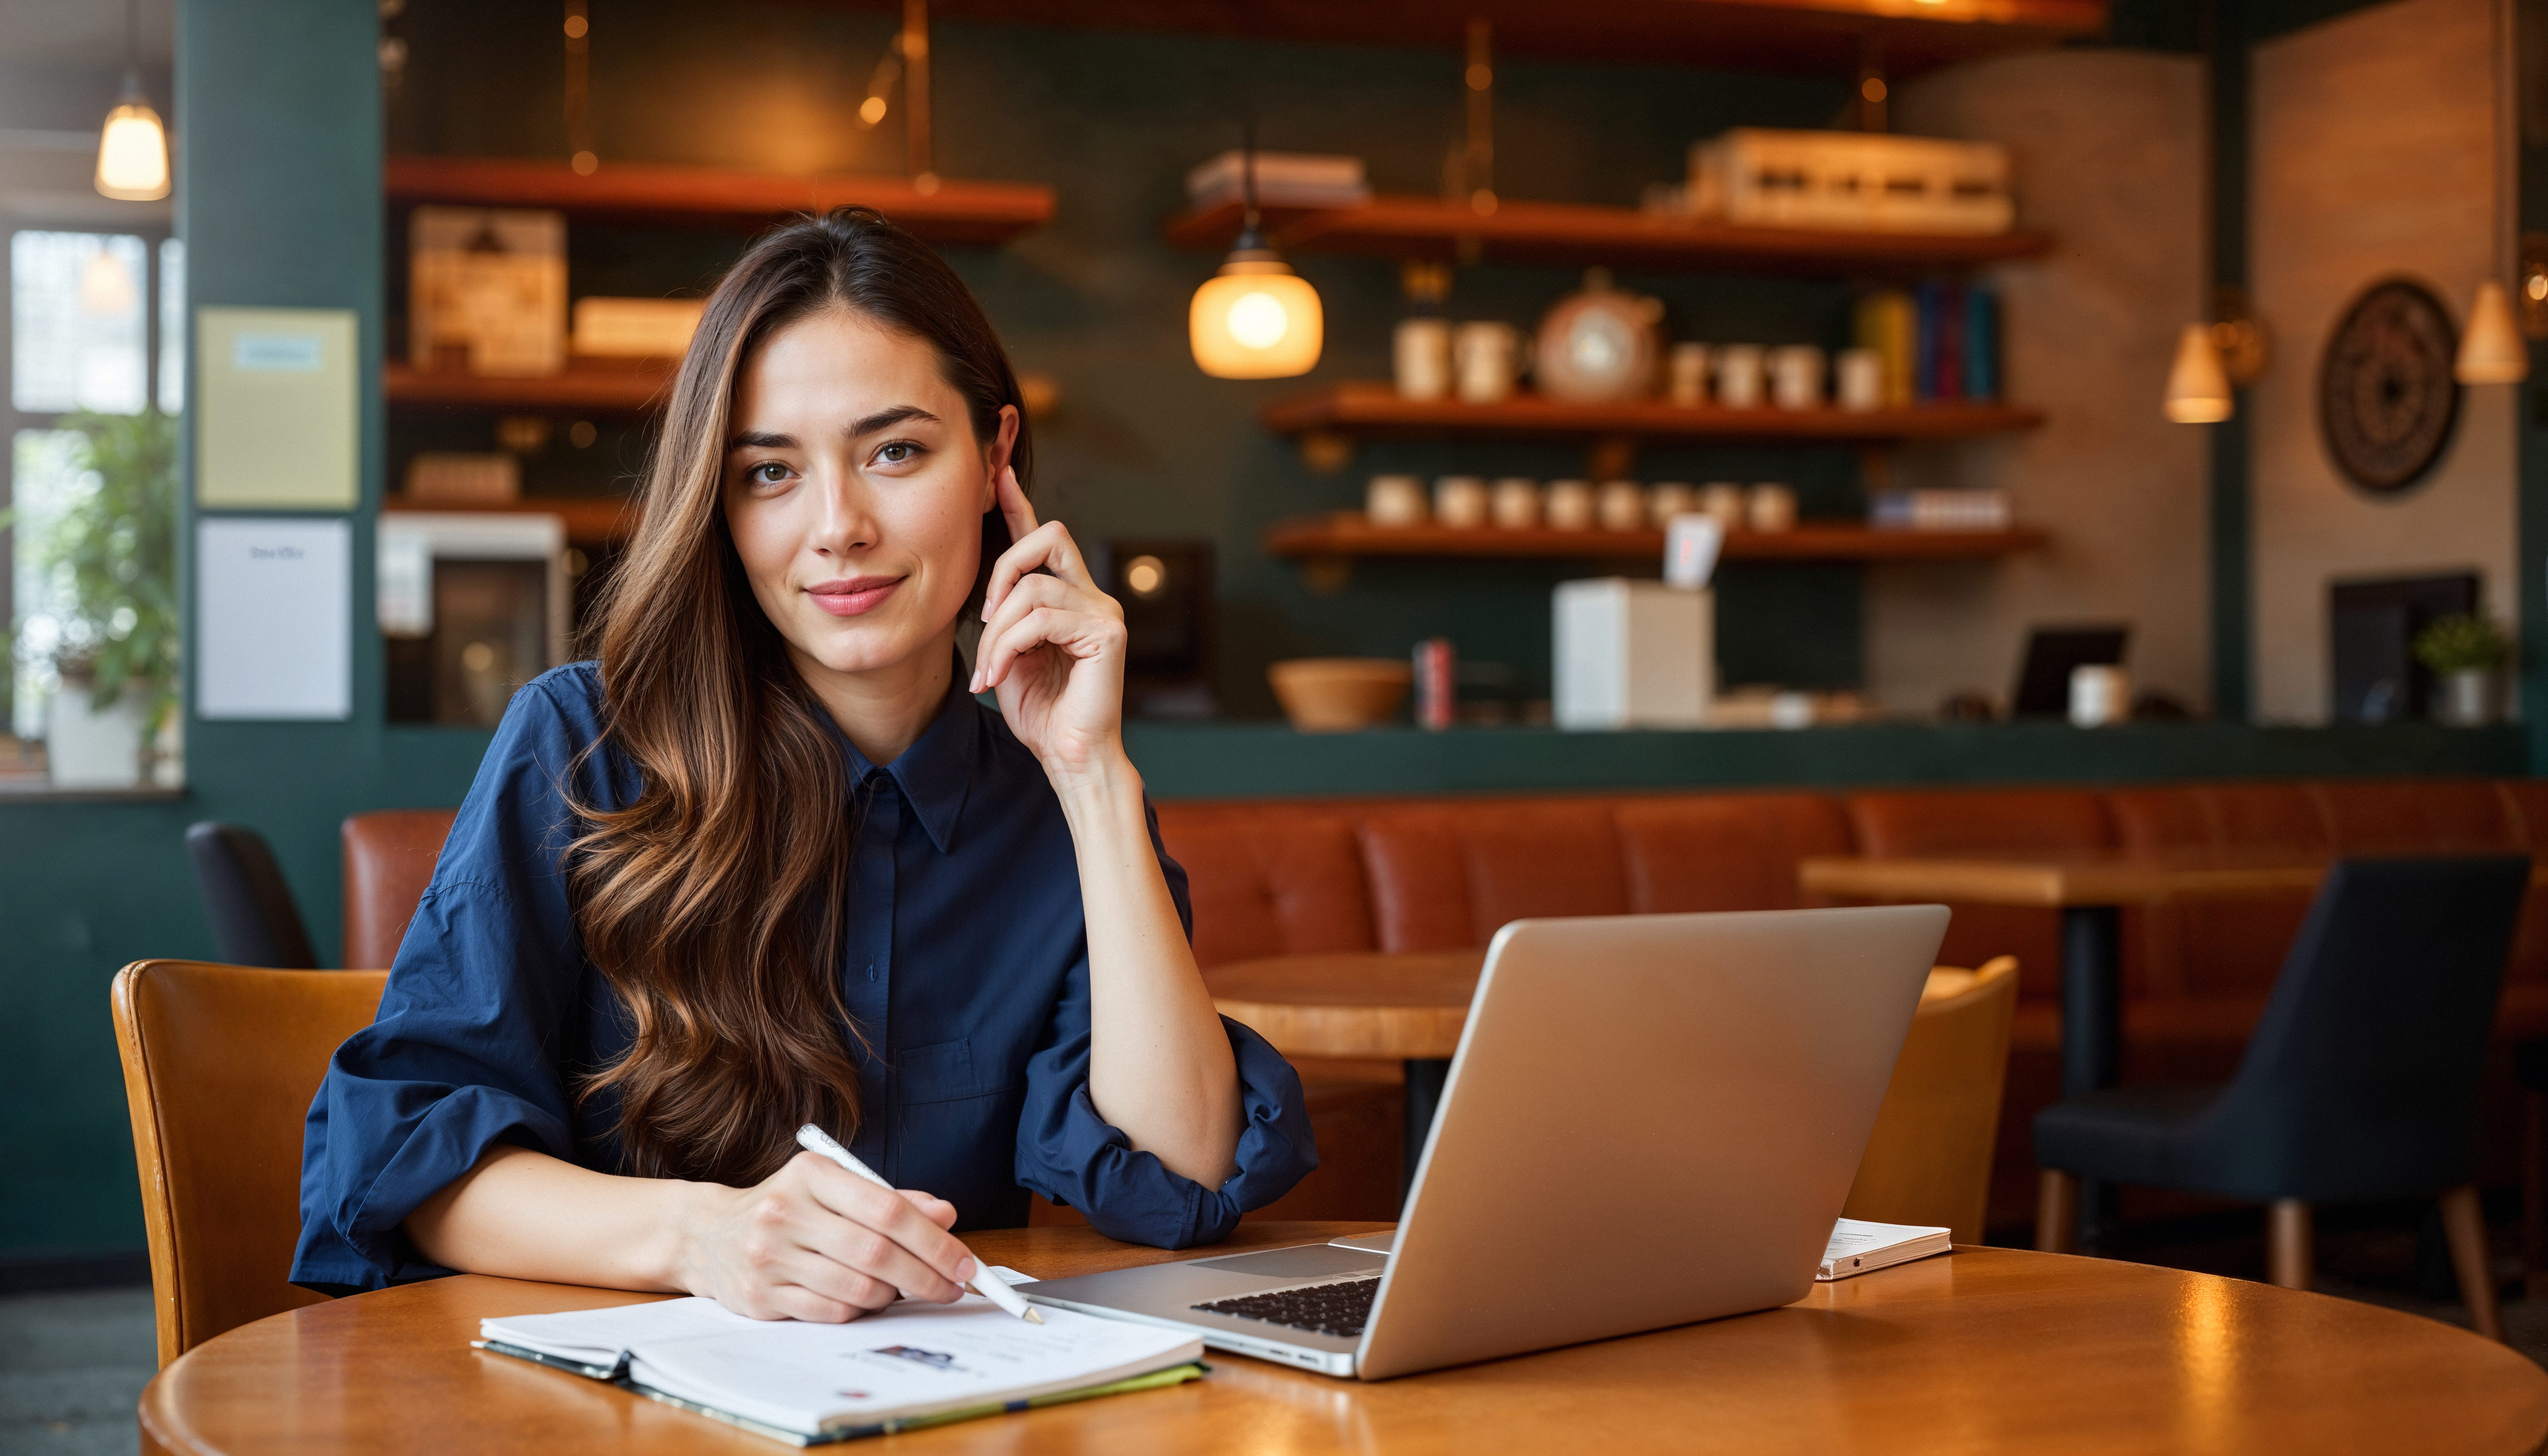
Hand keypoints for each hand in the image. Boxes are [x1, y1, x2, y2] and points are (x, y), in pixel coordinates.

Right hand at [672, 1150, 975, 1321]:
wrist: (708, 1234)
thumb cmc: (789, 1207)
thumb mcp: (835, 1187)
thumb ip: (892, 1199)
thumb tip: (946, 1216)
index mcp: (812, 1174)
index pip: (887, 1208)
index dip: (934, 1240)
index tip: (964, 1263)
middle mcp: (786, 1211)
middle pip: (876, 1253)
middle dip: (926, 1276)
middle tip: (953, 1288)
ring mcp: (770, 1256)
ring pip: (857, 1287)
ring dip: (894, 1294)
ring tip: (904, 1289)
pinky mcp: (762, 1296)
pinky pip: (832, 1311)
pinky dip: (860, 1309)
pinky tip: (867, 1298)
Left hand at [970, 467, 1129, 777]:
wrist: (1069, 756)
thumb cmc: (1042, 713)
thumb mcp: (1010, 654)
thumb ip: (1006, 618)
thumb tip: (988, 594)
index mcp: (1070, 598)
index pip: (1045, 540)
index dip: (1020, 505)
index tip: (997, 475)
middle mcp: (1093, 596)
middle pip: (1050, 537)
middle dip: (1004, 568)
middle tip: (984, 616)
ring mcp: (1104, 611)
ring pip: (1033, 587)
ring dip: (997, 631)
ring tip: (989, 670)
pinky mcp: (1107, 633)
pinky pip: (1041, 619)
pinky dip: (1008, 647)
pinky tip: (999, 676)